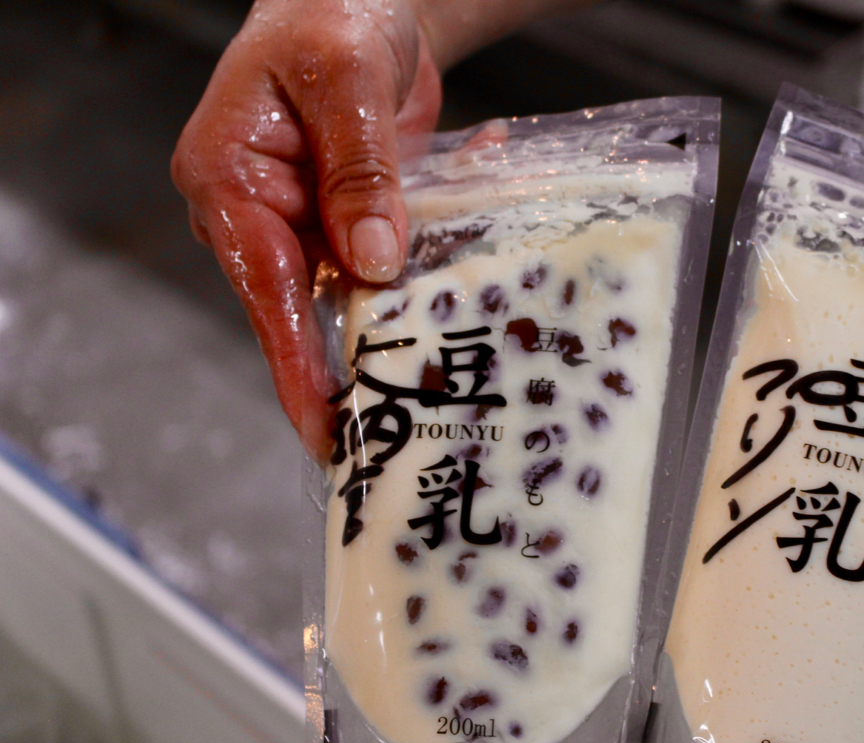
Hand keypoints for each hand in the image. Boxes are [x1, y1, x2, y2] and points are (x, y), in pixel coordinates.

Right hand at [172, 0, 441, 456]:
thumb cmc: (329, 14)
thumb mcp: (346, 79)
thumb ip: (359, 170)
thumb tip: (374, 264)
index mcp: (228, 179)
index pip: (265, 287)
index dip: (296, 363)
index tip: (325, 425)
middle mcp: (259, 212)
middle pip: (308, 306)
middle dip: (359, 359)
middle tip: (411, 419)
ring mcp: (304, 222)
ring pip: (356, 292)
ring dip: (409, 315)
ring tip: (459, 362)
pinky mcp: (348, 222)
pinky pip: (390, 260)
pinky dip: (434, 259)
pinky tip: (479, 253)